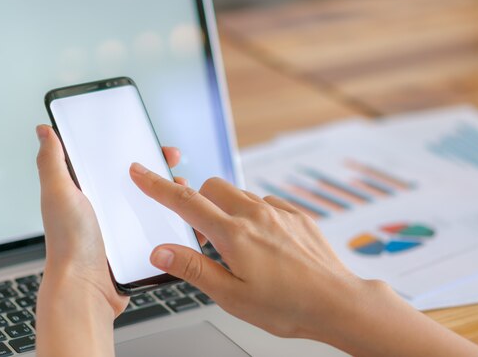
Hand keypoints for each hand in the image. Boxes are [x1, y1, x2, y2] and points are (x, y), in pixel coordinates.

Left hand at [35, 125, 184, 316]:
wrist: (86, 289)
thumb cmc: (69, 244)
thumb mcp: (58, 194)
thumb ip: (52, 162)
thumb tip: (44, 132)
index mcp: (88, 192)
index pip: (116, 162)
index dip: (136, 149)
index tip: (154, 143)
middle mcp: (107, 208)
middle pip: (142, 180)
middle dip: (161, 170)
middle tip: (174, 166)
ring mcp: (124, 227)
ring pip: (155, 204)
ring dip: (173, 196)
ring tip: (186, 192)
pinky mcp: (138, 245)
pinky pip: (161, 229)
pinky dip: (175, 221)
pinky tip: (186, 217)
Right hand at [129, 163, 361, 339]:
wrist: (337, 302)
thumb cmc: (288, 306)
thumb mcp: (232, 296)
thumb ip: (194, 268)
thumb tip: (162, 251)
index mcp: (234, 235)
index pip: (185, 202)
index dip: (157, 185)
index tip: (140, 171)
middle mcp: (256, 215)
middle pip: (212, 188)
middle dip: (198, 201)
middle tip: (203, 234)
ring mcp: (278, 212)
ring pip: (239, 194)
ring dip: (227, 209)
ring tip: (237, 246)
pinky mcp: (297, 214)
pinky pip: (265, 202)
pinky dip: (254, 214)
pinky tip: (264, 242)